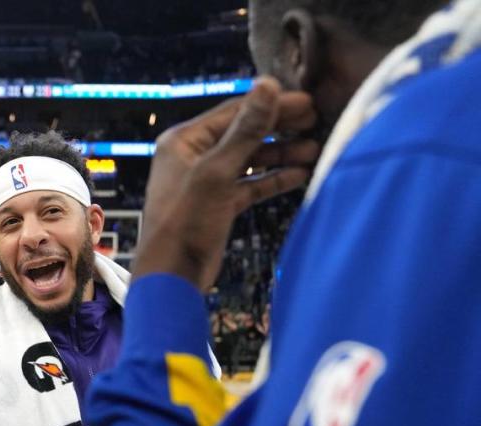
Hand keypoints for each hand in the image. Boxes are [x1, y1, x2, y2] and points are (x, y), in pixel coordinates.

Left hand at [135, 77, 318, 288]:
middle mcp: (193, 156)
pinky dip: (272, 179)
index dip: (272, 105)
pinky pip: (249, 185)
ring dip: (281, 154)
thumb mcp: (217, 172)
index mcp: (184, 141)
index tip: (308, 102)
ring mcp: (206, 181)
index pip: (234, 112)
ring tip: (315, 149)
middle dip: (279, 127)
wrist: (171, 276)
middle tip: (317, 120)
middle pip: (243, 133)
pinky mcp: (218, 205)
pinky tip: (300, 175)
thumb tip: (268, 85)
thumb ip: (245, 130)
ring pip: (249, 160)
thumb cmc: (185, 222)